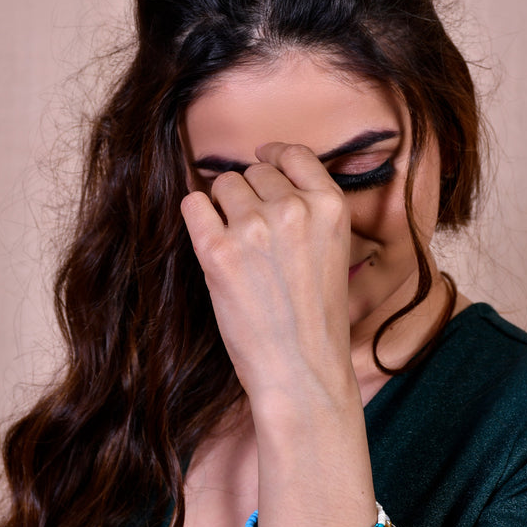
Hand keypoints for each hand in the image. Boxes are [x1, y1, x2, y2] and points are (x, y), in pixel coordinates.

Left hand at [181, 142, 352, 406]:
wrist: (302, 371)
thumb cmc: (317, 320)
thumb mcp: (334, 252)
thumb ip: (311, 212)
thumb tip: (268, 176)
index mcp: (331, 206)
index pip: (295, 155)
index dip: (275, 156)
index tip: (263, 159)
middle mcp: (294, 209)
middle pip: (255, 171)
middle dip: (250, 193)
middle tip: (253, 231)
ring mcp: (255, 227)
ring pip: (224, 184)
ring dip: (223, 205)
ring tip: (236, 244)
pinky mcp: (218, 250)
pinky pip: (193, 205)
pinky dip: (197, 216)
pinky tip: (208, 237)